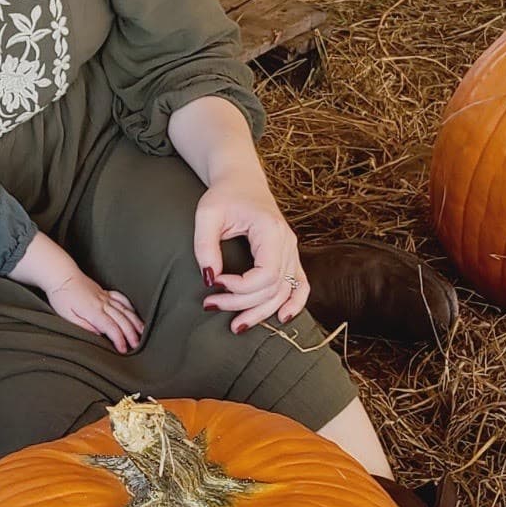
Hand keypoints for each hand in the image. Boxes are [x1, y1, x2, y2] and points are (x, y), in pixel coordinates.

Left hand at [45, 275, 145, 353]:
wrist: (61, 274)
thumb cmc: (61, 296)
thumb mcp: (66, 315)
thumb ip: (83, 326)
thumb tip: (99, 334)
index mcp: (93, 310)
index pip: (111, 327)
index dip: (119, 339)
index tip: (123, 350)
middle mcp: (102, 303)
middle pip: (122, 319)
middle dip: (131, 333)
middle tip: (137, 345)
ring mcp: (105, 296)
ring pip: (125, 309)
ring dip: (135, 321)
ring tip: (142, 332)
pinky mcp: (104, 292)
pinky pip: (121, 298)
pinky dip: (130, 306)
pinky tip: (134, 313)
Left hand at [192, 174, 307, 334]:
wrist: (241, 180)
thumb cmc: (223, 195)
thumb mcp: (207, 214)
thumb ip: (205, 245)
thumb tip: (208, 278)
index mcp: (271, 231)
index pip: (266, 274)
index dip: (241, 287)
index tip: (214, 282)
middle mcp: (288, 243)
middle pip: (274, 288)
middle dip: (243, 303)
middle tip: (211, 305)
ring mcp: (292, 250)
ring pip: (285, 292)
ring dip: (262, 312)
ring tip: (236, 326)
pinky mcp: (289, 255)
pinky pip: (301, 284)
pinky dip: (295, 303)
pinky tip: (283, 319)